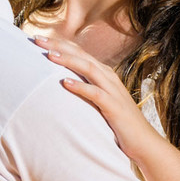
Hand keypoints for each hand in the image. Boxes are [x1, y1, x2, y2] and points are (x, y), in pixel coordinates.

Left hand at [31, 34, 160, 162]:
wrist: (143, 142)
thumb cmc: (116, 121)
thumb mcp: (98, 100)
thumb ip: (84, 89)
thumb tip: (60, 83)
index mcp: (103, 74)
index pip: (79, 52)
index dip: (59, 43)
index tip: (37, 38)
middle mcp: (108, 77)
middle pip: (81, 56)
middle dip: (59, 46)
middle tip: (37, 40)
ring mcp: (113, 91)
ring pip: (89, 69)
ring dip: (68, 61)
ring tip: (49, 56)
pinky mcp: (114, 107)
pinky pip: (96, 94)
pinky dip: (80, 87)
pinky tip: (65, 83)